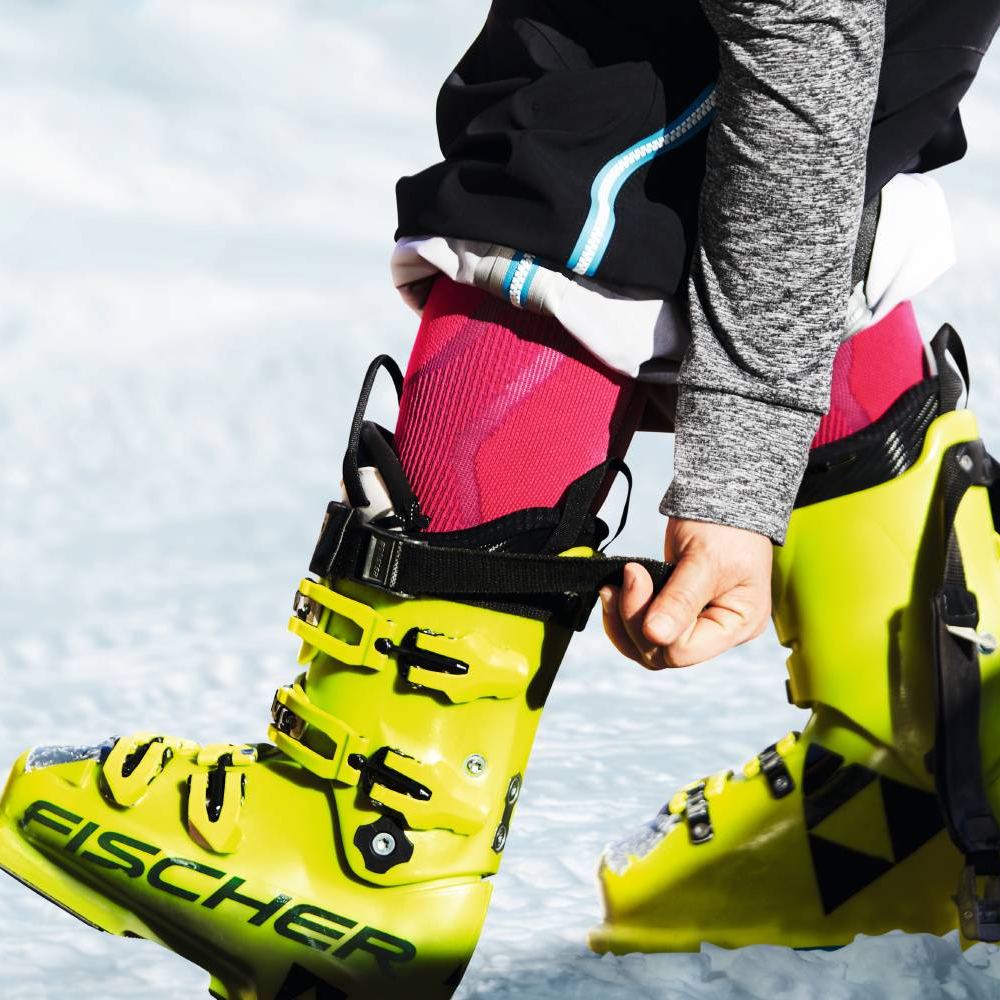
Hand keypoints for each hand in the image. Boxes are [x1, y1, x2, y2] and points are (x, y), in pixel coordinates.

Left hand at [600, 517, 771, 667]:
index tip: (636, 576)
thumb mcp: (705, 560)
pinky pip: (646, 630)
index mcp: (738, 624)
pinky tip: (616, 591)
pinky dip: (626, 613)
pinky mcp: (677, 613)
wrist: (722, 497)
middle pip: (663, 654)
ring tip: (610, 589)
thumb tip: (655, 636)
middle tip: (621, 580)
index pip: (684, 651)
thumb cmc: (725, 525)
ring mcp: (698, 624)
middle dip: (633, 620)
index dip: (653, 624)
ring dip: (623, 620)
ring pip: (649, 648)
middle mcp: (719, 631)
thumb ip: (680, 599)